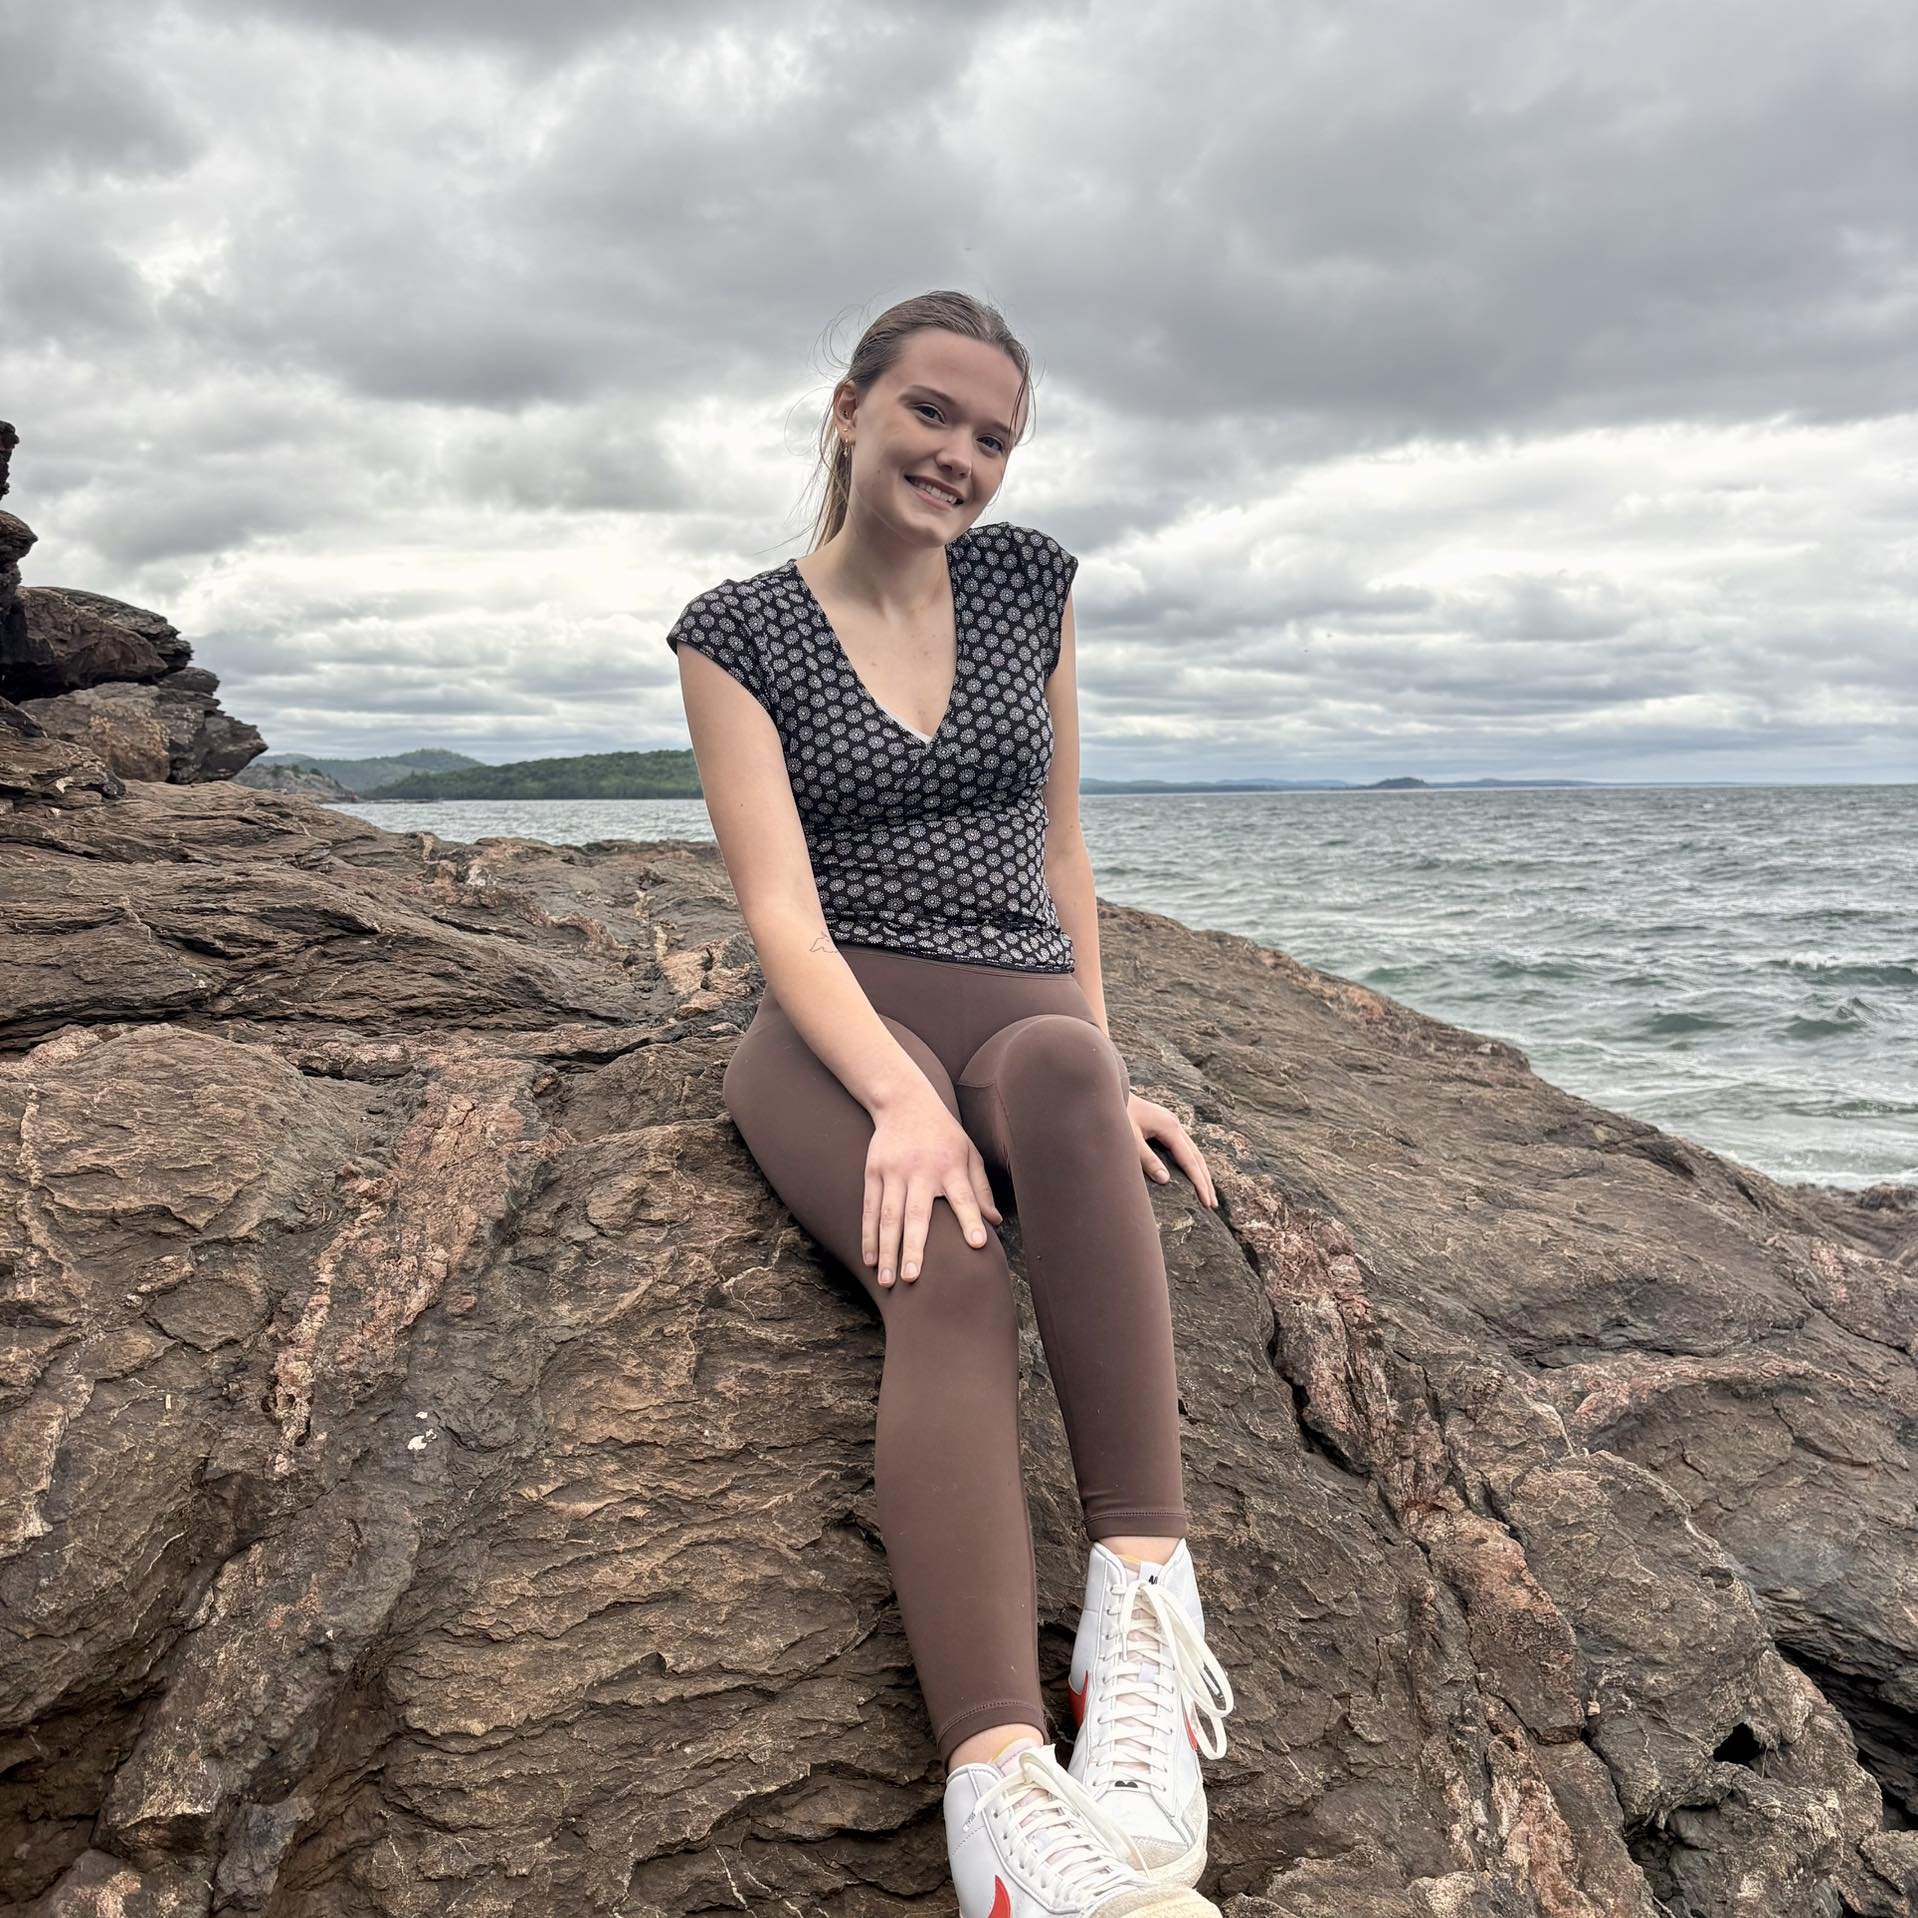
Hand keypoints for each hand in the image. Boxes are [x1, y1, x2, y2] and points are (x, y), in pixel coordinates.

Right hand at [863, 1088, 1004, 1287]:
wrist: (904, 1101)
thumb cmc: (943, 1133)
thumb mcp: (969, 1153)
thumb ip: (981, 1188)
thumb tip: (994, 1223)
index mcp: (951, 1166)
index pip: (964, 1197)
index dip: (970, 1220)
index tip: (977, 1244)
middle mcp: (921, 1170)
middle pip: (917, 1214)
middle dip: (914, 1248)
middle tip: (913, 1279)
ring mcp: (894, 1171)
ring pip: (889, 1216)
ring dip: (887, 1250)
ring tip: (887, 1281)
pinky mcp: (873, 1171)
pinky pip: (870, 1208)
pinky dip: (869, 1235)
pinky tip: (869, 1259)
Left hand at [1128, 1092, 1216, 1207]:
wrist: (1109, 1093)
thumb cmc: (1118, 1114)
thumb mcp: (1130, 1140)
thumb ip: (1147, 1159)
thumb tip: (1165, 1180)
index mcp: (1170, 1128)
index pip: (1190, 1160)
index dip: (1199, 1183)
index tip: (1206, 1202)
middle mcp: (1175, 1124)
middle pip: (1197, 1157)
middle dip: (1205, 1181)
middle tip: (1212, 1205)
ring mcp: (1171, 1123)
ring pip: (1193, 1151)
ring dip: (1201, 1173)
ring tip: (1207, 1194)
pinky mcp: (1165, 1125)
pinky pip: (1184, 1147)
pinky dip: (1191, 1163)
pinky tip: (1192, 1173)